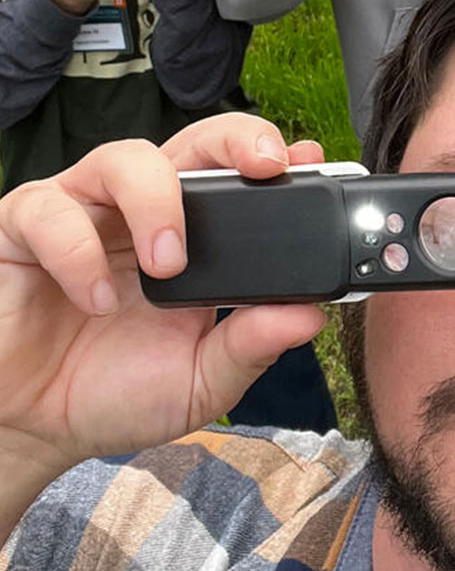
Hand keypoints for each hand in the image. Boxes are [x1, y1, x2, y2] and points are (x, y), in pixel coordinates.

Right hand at [0, 115, 325, 542]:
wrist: (32, 430)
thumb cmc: (114, 393)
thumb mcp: (198, 381)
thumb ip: (250, 347)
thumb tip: (310, 316)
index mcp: (194, 236)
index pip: (239, 175)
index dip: (274, 157)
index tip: (309, 160)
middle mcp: (141, 212)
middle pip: (194, 141)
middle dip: (236, 140)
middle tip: (264, 168)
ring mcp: (83, 212)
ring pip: (124, 157)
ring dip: (157, 202)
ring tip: (167, 263)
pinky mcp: (24, 228)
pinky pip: (49, 209)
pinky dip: (76, 250)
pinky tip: (92, 299)